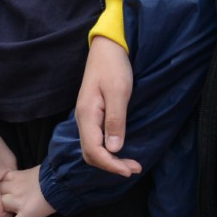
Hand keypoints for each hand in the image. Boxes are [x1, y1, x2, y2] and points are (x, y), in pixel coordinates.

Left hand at [0, 165, 55, 216]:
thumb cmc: (54, 173)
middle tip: (2, 207)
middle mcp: (14, 188)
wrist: (64, 178)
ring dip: (1, 215)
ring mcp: (19, 202)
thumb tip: (28, 181)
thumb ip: (26, 177)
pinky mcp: (26, 215)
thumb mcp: (36, 170)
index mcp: (16, 176)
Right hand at [76, 34, 139, 177]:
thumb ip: (115, 121)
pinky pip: (95, 139)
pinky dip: (107, 150)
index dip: (110, 165)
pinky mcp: (93, 113)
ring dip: (109, 159)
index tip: (129, 170)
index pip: (93, 151)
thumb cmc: (114, 66)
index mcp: (87, 115)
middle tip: (133, 168)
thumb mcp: (119, 92)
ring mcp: (87, 116)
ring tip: (129, 163)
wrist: (107, 47)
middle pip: (90, 153)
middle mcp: (83, 118)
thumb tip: (114, 149)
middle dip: (110, 166)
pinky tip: (120, 149)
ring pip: (92, 148)